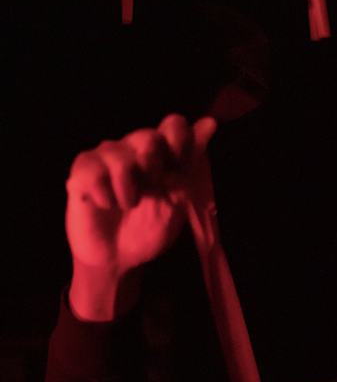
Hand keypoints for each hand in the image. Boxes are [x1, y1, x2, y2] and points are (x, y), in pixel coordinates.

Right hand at [66, 114, 215, 318]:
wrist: (120, 258)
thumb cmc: (149, 230)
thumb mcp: (177, 201)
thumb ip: (190, 163)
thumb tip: (210, 123)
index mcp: (162, 153)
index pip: (174, 125)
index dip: (179, 144)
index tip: (177, 170)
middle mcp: (133, 147)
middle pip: (149, 137)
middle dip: (154, 168)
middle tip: (150, 190)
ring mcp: (105, 156)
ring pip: (119, 157)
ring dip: (128, 191)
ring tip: (127, 205)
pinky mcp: (81, 171)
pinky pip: (93, 172)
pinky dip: (104, 197)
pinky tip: (105, 205)